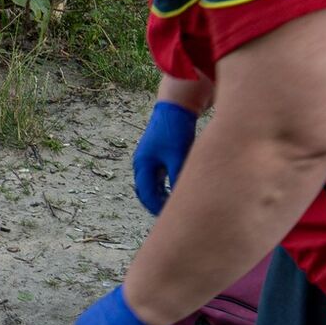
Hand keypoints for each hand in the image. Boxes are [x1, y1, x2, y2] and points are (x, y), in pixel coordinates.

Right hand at [132, 101, 196, 215]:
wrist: (176, 107)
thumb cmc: (176, 131)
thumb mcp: (178, 156)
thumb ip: (178, 178)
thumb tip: (182, 198)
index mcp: (143, 164)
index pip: (147, 194)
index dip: (157, 207)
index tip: (170, 217)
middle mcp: (143, 163)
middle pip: (147, 191)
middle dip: (158, 204)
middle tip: (173, 215)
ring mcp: (150, 159)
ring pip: (154, 184)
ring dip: (163, 195)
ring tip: (177, 205)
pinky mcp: (158, 155)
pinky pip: (160, 177)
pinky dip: (167, 186)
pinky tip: (179, 190)